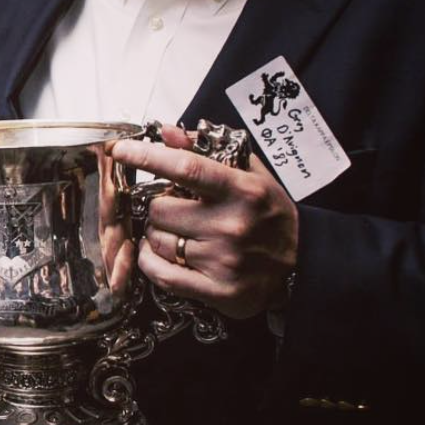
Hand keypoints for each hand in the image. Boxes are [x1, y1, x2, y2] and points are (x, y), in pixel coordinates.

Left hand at [111, 125, 297, 319]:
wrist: (303, 262)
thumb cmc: (269, 213)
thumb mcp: (250, 173)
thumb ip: (207, 150)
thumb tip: (166, 132)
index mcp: (242, 190)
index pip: (185, 167)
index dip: (147, 156)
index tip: (121, 149)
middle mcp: (232, 226)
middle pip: (160, 209)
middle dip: (159, 206)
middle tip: (174, 208)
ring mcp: (224, 261)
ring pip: (158, 241)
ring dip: (157, 234)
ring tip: (178, 232)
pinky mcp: (218, 291)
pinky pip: (162, 274)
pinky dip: (151, 261)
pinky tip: (159, 253)